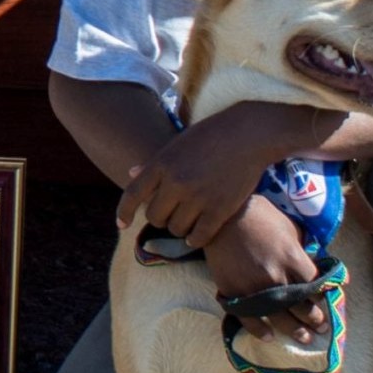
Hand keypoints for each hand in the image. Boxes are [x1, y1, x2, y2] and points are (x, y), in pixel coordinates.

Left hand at [116, 105, 283, 248]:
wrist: (250, 133)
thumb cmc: (213, 134)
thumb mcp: (179, 143)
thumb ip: (156, 162)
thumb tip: (131, 175)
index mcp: (162, 163)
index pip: (132, 194)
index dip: (123, 212)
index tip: (122, 225)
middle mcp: (176, 182)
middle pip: (154, 217)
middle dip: (161, 218)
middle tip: (173, 212)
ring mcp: (198, 197)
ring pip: (176, 229)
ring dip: (180, 228)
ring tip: (190, 219)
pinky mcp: (219, 209)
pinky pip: (199, 237)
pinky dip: (196, 239)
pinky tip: (198, 235)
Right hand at [203, 199, 328, 342]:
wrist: (223, 217)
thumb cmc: (261, 216)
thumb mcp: (290, 226)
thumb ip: (304, 249)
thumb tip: (318, 266)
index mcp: (292, 257)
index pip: (315, 284)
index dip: (324, 295)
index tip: (328, 302)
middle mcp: (276, 275)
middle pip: (301, 304)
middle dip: (314, 318)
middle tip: (322, 327)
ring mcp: (253, 286)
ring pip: (279, 316)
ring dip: (294, 330)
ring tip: (305, 338)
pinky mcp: (234, 292)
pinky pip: (248, 317)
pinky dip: (259, 330)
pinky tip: (269, 337)